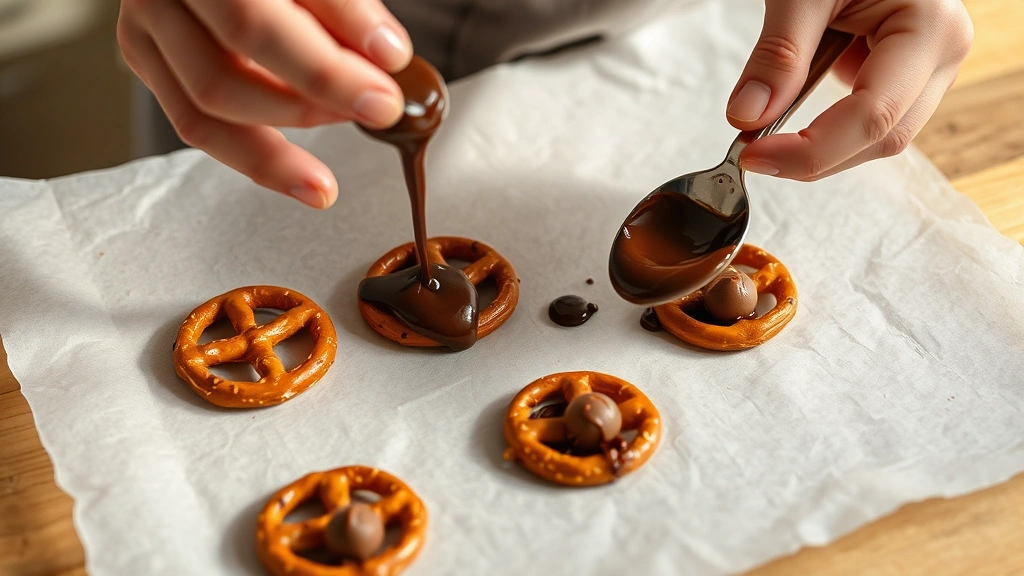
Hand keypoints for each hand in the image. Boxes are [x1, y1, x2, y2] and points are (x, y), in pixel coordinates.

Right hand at [117, 0, 413, 207]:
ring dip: (286, 139)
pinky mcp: (146, 57)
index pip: (255, 19)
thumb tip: (386, 56)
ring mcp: (144, 24)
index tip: (389, 74)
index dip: (324, 62)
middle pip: (226, 70)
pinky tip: (306, 178)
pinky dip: (258, 155)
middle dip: (316, 94)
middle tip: (381, 108)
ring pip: (206, 108)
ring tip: (348, 128)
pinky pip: (198, 125)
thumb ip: (344, 6)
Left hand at [726, 0, 972, 180]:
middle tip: (752, 153)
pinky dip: (829, 126)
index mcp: (930, 27)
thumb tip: (746, 116)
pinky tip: (798, 105)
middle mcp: (943, 54)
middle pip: (881, 138)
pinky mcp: (909, 75)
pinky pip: (871, 119)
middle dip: (814, 157)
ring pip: (878, 137)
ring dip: (821, 145)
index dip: (810, 150)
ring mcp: (930, 67)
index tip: (754, 155)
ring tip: (768, 129)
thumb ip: (778, 53)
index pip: (872, 116)